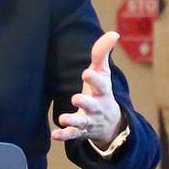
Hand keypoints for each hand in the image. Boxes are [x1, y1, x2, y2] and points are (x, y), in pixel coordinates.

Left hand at [53, 31, 125, 147]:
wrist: (110, 124)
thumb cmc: (102, 92)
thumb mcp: (104, 73)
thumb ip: (103, 53)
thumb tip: (113, 33)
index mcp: (103, 91)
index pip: (101, 84)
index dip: (94, 79)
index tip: (86, 72)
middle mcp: (97, 106)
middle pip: (92, 105)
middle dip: (85, 102)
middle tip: (76, 98)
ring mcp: (90, 120)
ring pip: (82, 121)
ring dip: (73, 120)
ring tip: (63, 118)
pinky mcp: (81, 131)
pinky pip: (73, 134)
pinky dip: (64, 135)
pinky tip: (54, 134)